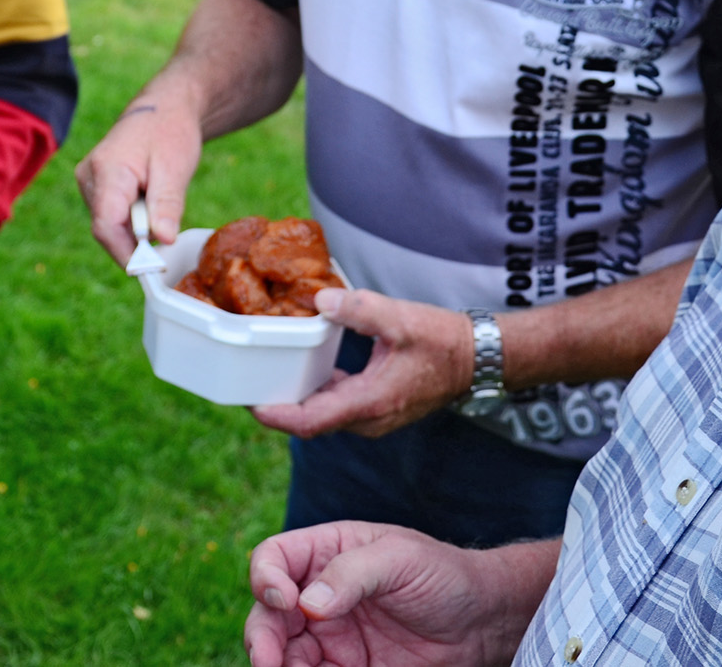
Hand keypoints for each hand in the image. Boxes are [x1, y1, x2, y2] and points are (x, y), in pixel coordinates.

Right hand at [73, 89, 202, 264]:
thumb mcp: (175, 168)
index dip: (127, 254)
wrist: (163, 109)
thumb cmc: (170, 132)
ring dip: (135, 231)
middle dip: (134, 244)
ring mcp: (88, 182)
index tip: (152, 269)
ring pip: (108, 225)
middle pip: (106, 229)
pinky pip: (110, 216)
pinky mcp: (95, 187)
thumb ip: (167, 205)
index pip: (106, 226)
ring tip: (160, 209)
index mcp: (107, 170)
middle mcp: (89, 177)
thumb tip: (163, 240)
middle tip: (166, 243)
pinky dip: (132, 222)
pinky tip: (150, 207)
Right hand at [244, 521, 552, 666]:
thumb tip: (306, 604)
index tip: (284, 601)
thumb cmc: (444, 575)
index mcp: (325, 553)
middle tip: (268, 662)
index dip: (266, 578)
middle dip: (262, 637)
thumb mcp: (400, 558)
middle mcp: (318, 594)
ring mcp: (329, 636)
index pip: (274, 559)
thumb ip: (351, 573)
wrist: (482, 623)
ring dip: (276, 665)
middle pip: (268, 614)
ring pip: (283, 653)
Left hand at [253, 290, 472, 438]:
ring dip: (294, 398)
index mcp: (369, 404)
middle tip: (245, 380)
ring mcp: (372, 417)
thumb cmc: (442, 340)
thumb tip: (320, 299)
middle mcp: (367, 419)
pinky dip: (315, 390)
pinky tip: (303, 364)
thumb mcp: (400, 319)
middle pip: (308, 421)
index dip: (273, 415)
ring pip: (322, 415)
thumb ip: (359, 309)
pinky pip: (335, 405)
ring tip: (265, 371)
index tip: (246, 401)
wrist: (476, 358)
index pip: (308, 422)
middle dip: (275, 404)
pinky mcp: (375, 408)